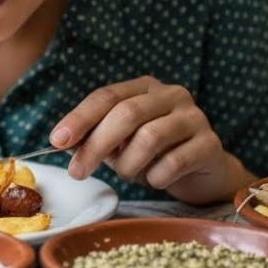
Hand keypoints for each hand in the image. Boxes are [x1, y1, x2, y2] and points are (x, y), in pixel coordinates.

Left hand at [49, 76, 254, 204]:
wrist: (202, 174)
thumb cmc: (155, 155)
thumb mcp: (119, 144)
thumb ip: (94, 138)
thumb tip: (62, 142)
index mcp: (145, 87)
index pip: (107, 96)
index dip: (80, 118)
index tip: (57, 141)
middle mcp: (172, 95)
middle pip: (126, 114)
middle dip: (96, 145)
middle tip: (77, 172)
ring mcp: (195, 117)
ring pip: (149, 138)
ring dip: (129, 165)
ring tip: (129, 175)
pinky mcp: (210, 144)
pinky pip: (173, 163)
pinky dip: (155, 177)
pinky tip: (156, 180)